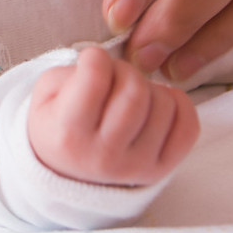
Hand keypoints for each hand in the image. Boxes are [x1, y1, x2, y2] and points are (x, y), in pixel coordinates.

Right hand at [27, 48, 198, 186]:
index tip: (91, 60)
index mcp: (69, 134)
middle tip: (114, 77)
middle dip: (125, 70)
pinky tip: (157, 103)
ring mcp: (137, 166)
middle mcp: (104, 155)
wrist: (67, 174)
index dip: (94, 57)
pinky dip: (178, 104)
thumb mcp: (44, 96)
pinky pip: (188, 126)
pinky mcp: (161, 170)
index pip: (95, 78)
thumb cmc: (57, 126)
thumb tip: (110, 64)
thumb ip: (70, 73)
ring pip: (164, 104)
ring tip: (130, 96)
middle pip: (135, 91)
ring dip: (149, 88)